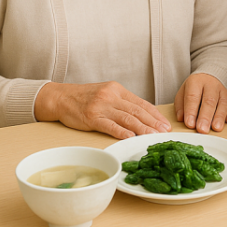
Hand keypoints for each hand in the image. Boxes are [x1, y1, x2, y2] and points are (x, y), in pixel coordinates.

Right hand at [34, 81, 171, 139]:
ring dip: (142, 128)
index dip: (155, 114)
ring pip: (127, 118)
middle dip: (153, 122)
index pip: (141, 103)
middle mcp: (112, 96)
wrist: (61, 97)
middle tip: (164, 131)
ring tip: (153, 136)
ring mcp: (102, 106)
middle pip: (137, 111)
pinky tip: (131, 137)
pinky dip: (122, 132)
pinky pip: (109, 125)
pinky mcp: (92, 117)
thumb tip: (142, 116)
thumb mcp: (107, 93)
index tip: (165, 123)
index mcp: (118, 89)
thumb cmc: (85, 97)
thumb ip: (122, 103)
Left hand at [174, 73, 226, 133]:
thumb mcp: (182, 93)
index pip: (193, 97)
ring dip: (220, 116)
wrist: (209, 77)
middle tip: (202, 129)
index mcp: (196, 82)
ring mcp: (222, 90)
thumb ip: (181, 106)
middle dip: (205, 116)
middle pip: (209, 100)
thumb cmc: (194, 89)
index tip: (190, 124)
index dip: (191, 111)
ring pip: (223, 102)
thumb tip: (181, 118)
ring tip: (216, 128)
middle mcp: (210, 84)